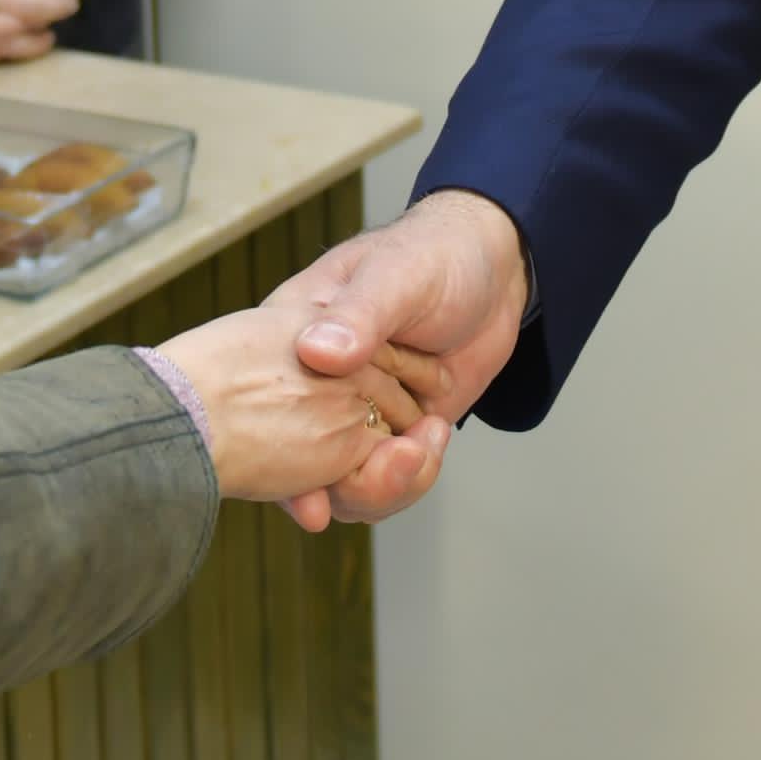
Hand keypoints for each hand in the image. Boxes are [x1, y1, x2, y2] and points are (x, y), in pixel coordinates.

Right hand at [268, 189, 533, 532]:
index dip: (281, 468)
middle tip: (399, 463)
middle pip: (305, 465)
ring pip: (345, 481)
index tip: (309, 504)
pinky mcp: (393, 429)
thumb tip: (317, 354)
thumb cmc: (431, 255)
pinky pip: (385, 477)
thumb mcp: (394, 277)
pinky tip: (434, 442)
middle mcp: (318, 386)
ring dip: (386, 484)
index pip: (268, 410)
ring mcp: (355, 412)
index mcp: (295, 339)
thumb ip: (357, 316)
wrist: (492, 271)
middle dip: (349, 484)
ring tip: (425, 446)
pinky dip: (411, 476)